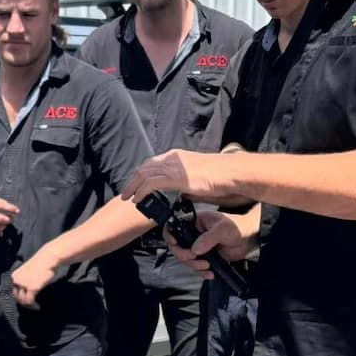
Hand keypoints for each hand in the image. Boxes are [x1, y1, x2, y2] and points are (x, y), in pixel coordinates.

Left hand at [11, 252, 60, 306]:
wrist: (48, 259)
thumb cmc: (40, 264)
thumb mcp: (27, 272)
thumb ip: (24, 281)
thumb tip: (24, 294)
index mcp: (14, 276)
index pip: (13, 291)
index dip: (19, 298)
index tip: (26, 301)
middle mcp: (16, 280)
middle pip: (17, 297)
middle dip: (23, 303)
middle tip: (31, 306)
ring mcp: (24, 284)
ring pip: (23, 300)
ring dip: (29, 305)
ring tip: (35, 306)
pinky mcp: (32, 288)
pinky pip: (29, 301)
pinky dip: (33, 306)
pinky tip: (38, 306)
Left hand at [122, 150, 243, 204]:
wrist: (229, 173)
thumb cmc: (218, 177)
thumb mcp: (197, 178)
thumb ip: (185, 184)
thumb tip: (179, 195)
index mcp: (176, 156)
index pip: (152, 163)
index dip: (140, 174)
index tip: (135, 184)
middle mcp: (172, 158)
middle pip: (144, 167)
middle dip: (132, 180)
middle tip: (126, 193)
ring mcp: (174, 167)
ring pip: (144, 174)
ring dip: (133, 187)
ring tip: (128, 197)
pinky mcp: (176, 177)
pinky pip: (152, 184)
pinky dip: (142, 192)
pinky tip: (138, 199)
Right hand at [164, 209, 258, 277]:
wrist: (249, 240)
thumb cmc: (238, 228)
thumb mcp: (223, 229)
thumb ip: (209, 238)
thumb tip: (195, 249)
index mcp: (194, 221)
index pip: (174, 226)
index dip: (170, 236)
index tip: (176, 244)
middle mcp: (193, 233)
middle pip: (177, 247)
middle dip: (184, 256)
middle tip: (194, 258)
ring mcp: (198, 246)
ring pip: (186, 259)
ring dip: (194, 266)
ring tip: (207, 266)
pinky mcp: (204, 257)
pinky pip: (196, 267)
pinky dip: (201, 272)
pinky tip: (210, 273)